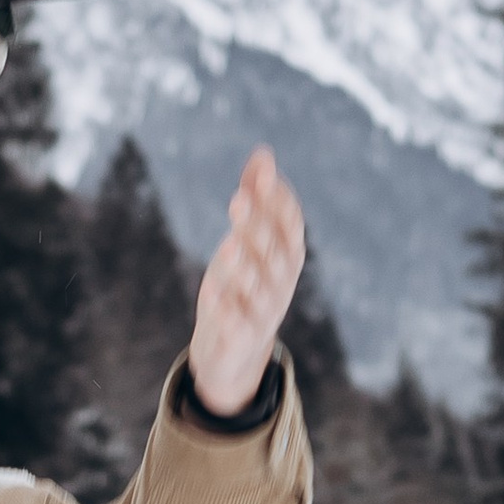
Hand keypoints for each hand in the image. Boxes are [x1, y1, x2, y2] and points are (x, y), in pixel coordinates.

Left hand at [188, 146, 305, 417]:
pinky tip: (213, 293)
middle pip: (274, 255)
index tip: (263, 175)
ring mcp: (263, 313)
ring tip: (228, 245)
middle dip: (258, 228)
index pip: (291, 227)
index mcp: (287, 257)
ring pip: (259, 291)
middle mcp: (281, 284)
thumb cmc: (244, 280)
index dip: (279, 202)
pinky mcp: (241, 338)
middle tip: (236, 200)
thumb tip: (263, 152)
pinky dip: (228, 311)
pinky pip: (237, 326)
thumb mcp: (249, 239)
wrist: (234, 350)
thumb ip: (256, 198)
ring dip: (245, 268)